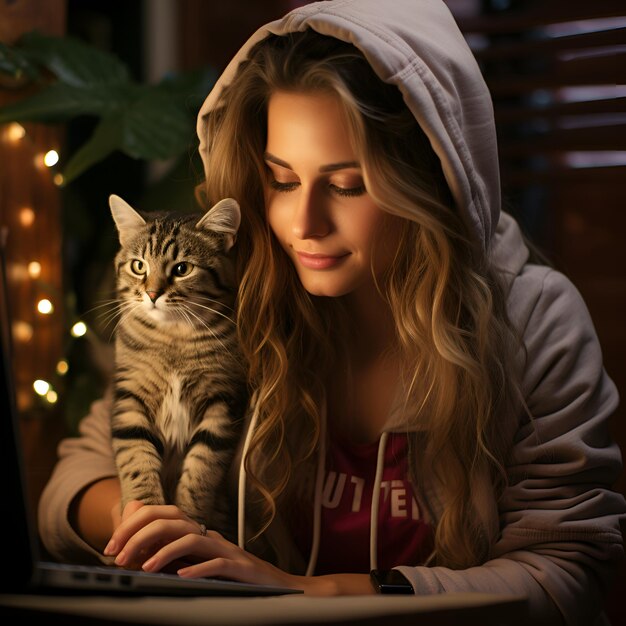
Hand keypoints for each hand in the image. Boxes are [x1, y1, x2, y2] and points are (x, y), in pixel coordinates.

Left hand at [102, 500, 375, 595]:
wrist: (272, 586)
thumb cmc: (230, 576)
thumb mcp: (193, 561)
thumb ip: (166, 547)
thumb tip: (135, 538)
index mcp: (196, 532)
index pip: (161, 514)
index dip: (133, 525)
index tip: (111, 547)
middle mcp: (208, 536)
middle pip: (171, 521)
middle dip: (139, 535)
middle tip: (118, 556)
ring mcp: (225, 550)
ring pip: (191, 538)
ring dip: (163, 551)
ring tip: (143, 567)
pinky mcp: (239, 568)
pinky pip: (217, 563)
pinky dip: (198, 568)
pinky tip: (181, 577)